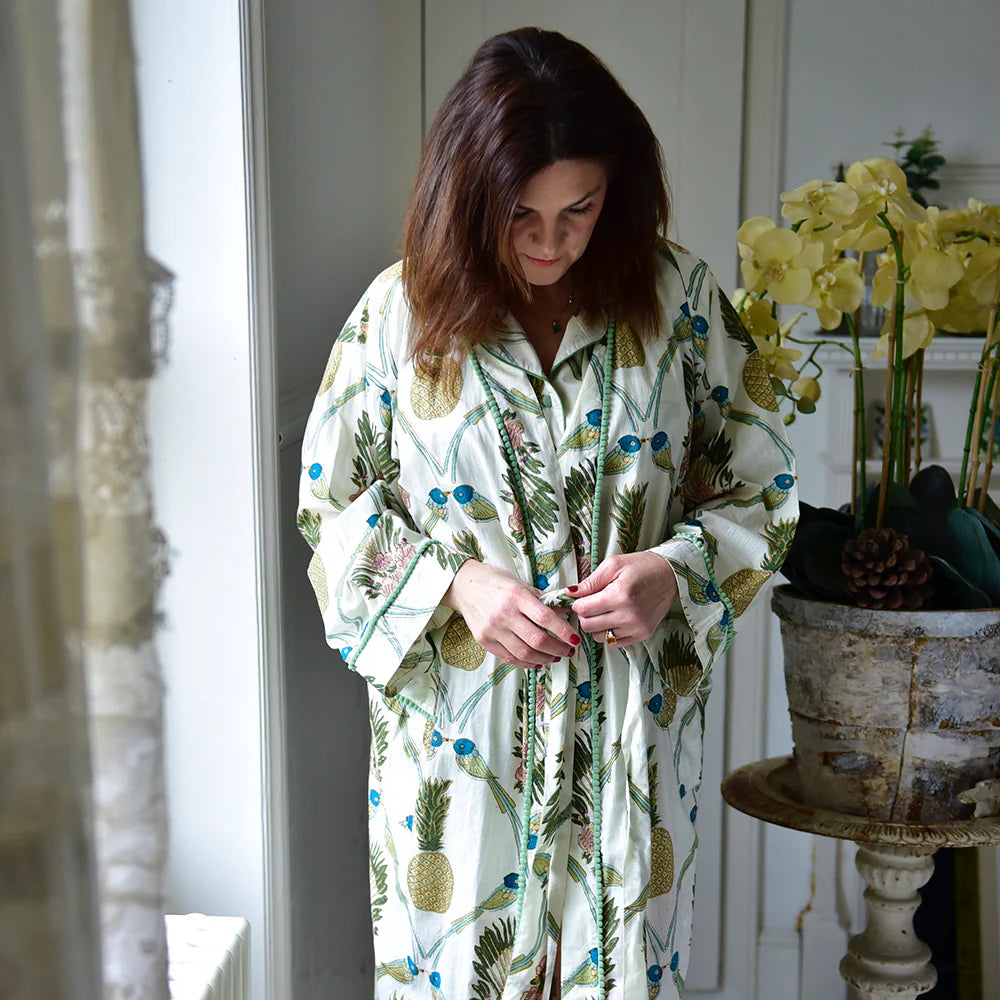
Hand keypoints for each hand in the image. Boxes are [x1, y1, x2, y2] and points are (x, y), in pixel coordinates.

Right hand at [442, 561, 578, 668]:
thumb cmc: (495, 582)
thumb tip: (565, 613)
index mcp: (516, 596)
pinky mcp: (484, 641)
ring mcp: (493, 629)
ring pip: (524, 652)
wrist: (465, 586)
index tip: (575, 639)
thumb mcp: (520, 584)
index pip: (545, 618)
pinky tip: (537, 661)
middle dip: (558, 648)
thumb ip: (542, 600)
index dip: (563, 631)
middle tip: (568, 650)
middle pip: (537, 639)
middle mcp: (504, 614)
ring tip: (555, 657)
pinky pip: (509, 657)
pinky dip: (527, 662)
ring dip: (545, 658)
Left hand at [570, 552, 678, 645]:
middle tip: (591, 603)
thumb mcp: (613, 565)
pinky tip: (615, 618)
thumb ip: (590, 581)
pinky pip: (614, 642)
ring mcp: (637, 628)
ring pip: (599, 637)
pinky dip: (609, 632)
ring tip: (605, 610)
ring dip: (596, 625)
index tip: (580, 598)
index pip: (584, 610)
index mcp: (620, 595)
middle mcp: (629, 615)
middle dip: (585, 615)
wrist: (671, 575)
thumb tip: (569, 593)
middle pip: (589, 626)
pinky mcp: (643, 635)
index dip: (577, 604)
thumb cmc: (641, 566)